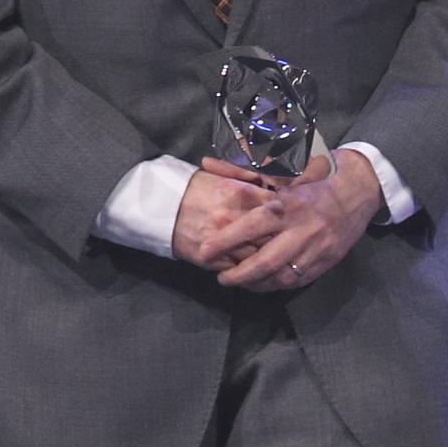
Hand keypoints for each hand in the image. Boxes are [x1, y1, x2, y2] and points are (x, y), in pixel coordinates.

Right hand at [171, 156, 279, 270]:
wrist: (160, 207)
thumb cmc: (193, 189)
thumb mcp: (220, 175)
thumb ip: (248, 178)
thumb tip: (271, 182)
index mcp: (240, 194)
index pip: (276, 207)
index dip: (284, 214)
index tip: (287, 217)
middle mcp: (234, 218)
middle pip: (272, 234)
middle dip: (280, 237)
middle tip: (286, 239)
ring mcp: (224, 241)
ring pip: (258, 256)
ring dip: (267, 257)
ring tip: (274, 257)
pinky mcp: (212, 260)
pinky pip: (240, 270)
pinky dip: (250, 270)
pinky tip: (255, 267)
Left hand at [213, 148, 383, 291]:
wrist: (357, 192)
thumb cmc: (313, 180)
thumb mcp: (281, 172)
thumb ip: (243, 171)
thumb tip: (206, 164)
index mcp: (288, 205)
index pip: (252, 226)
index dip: (226, 241)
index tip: (205, 250)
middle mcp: (301, 229)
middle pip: (266, 261)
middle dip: (239, 274)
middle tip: (221, 277)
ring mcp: (315, 249)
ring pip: (281, 276)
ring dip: (256, 284)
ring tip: (238, 282)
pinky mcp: (325, 262)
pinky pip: (297, 281)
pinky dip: (276, 285)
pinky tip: (262, 284)